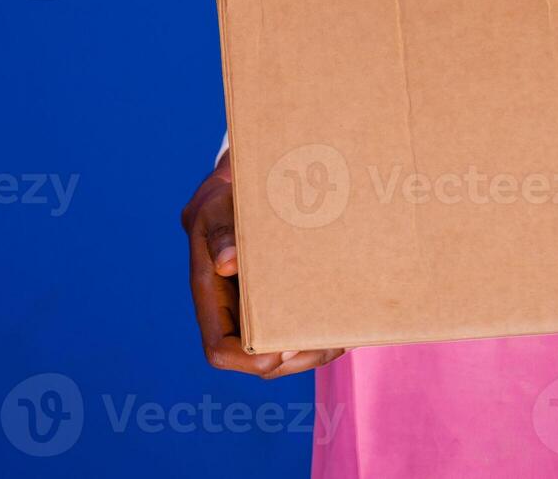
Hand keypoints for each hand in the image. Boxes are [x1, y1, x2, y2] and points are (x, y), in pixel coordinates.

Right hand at [181, 151, 346, 377]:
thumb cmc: (225, 202)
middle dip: (295, 359)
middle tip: (329, 344)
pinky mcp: (277, 306)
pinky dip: (321, 336)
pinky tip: (345, 327)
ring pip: (281, 355)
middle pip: (258, 361)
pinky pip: (296, 335)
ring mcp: (255, 314)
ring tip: (343, 338)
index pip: (220, 349)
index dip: (248, 357)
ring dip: (313, 353)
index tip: (282, 344)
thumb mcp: (219, 209)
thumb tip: (225, 263)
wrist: (237, 196)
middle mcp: (231, 314)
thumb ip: (221, 232)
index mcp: (212, 298)